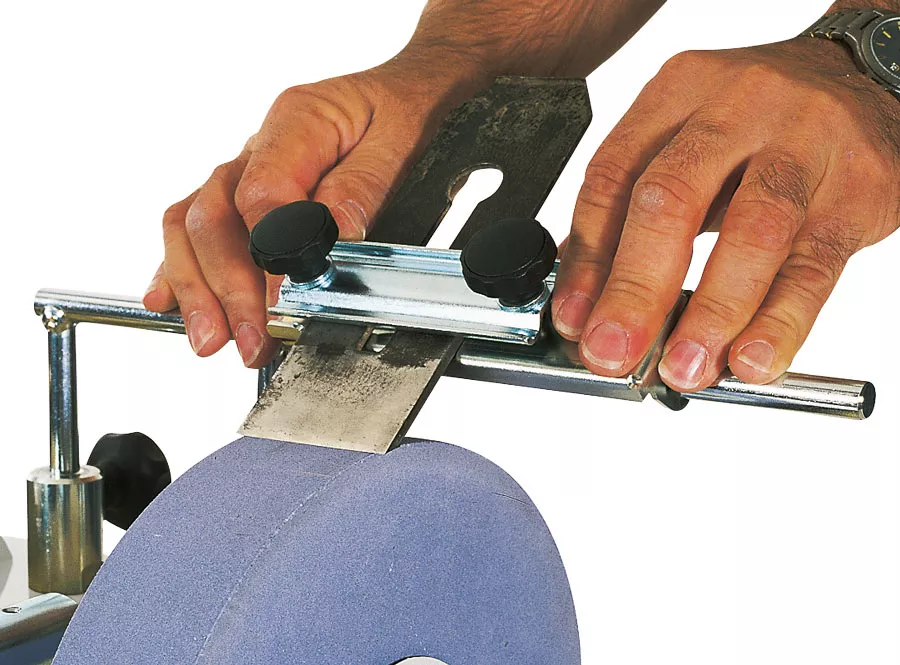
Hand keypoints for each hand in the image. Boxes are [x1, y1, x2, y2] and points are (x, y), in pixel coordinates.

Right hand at [143, 57, 479, 366]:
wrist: (407, 88)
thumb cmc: (401, 111)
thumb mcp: (399, 140)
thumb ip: (361, 186)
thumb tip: (332, 232)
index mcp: (298, 121)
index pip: (262, 192)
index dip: (268, 253)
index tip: (280, 300)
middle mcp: (260, 145)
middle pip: (216, 216)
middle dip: (226, 287)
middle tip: (247, 339)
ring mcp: (244, 169)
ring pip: (194, 225)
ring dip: (197, 287)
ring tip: (210, 339)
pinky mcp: (243, 193)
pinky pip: (195, 226)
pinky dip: (179, 266)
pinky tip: (168, 301)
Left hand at [551, 37, 899, 391]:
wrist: (865, 79)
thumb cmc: (760, 122)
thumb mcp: (686, 140)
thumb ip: (631, 209)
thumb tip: (582, 294)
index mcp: (678, 91)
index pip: (613, 178)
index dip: (588, 259)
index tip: (574, 320)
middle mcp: (737, 108)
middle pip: (672, 200)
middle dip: (635, 289)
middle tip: (613, 349)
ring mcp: (804, 145)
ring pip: (751, 234)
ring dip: (711, 312)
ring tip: (685, 366)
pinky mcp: (856, 191)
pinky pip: (814, 265)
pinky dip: (780, 321)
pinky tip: (752, 358)